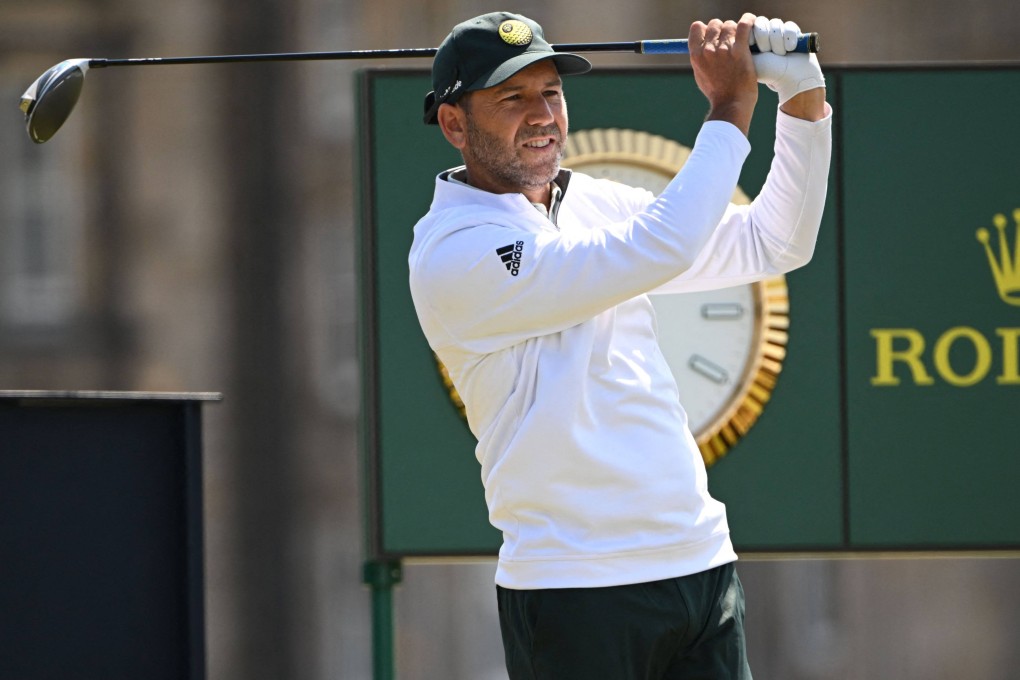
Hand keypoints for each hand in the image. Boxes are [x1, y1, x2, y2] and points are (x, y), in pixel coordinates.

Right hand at [689, 14, 757, 135]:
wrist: (731, 105)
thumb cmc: (718, 94)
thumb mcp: (701, 76)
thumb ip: (701, 59)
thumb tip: (703, 46)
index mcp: (696, 55)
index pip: (697, 27)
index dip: (706, 29)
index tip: (714, 36)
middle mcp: (708, 50)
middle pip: (715, 24)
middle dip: (723, 30)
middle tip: (731, 40)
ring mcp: (723, 49)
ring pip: (730, 24)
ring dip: (736, 30)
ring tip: (742, 40)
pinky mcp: (740, 50)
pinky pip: (744, 25)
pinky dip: (749, 21)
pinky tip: (752, 23)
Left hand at [750, 16, 825, 109]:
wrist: (792, 80)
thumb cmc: (769, 73)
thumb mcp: (750, 60)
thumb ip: (742, 45)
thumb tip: (740, 31)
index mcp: (752, 41)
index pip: (749, 25)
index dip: (754, 35)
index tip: (756, 49)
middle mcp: (765, 35)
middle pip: (762, 22)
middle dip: (764, 38)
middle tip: (767, 52)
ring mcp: (779, 33)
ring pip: (775, 24)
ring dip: (777, 40)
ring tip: (780, 54)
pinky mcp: (793, 33)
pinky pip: (789, 27)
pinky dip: (789, 38)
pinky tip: (790, 49)